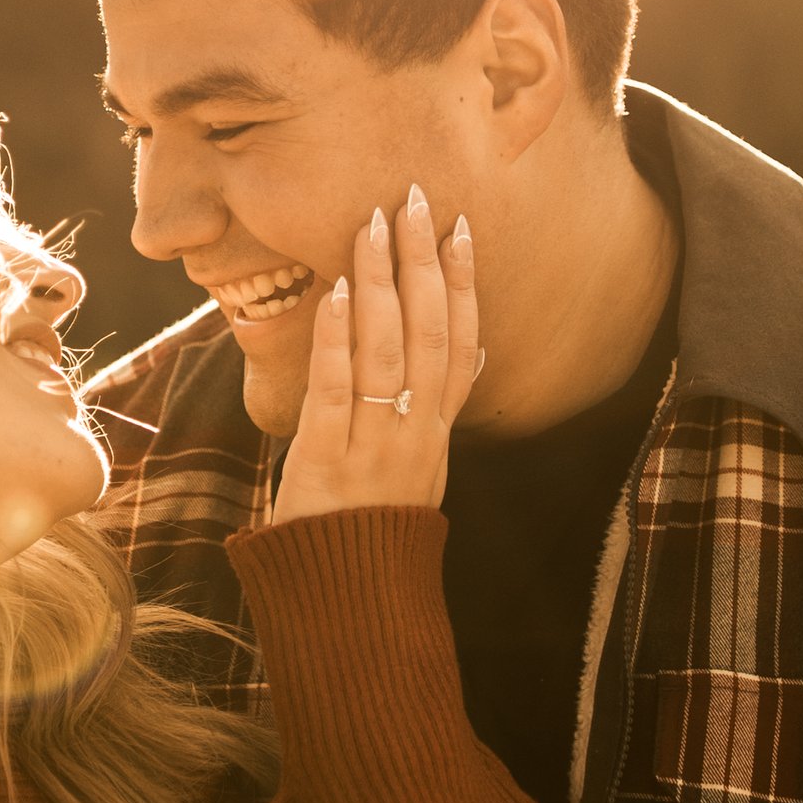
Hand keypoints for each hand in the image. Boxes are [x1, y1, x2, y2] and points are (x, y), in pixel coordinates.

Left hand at [271, 188, 479, 521]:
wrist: (345, 602)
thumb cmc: (374, 528)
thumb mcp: (421, 468)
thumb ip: (440, 409)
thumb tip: (474, 350)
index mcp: (438, 434)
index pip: (462, 345)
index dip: (464, 285)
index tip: (461, 229)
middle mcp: (417, 435)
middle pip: (429, 334)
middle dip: (423, 262)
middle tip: (415, 200)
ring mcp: (375, 447)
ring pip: (388, 350)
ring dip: (381, 281)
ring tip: (373, 225)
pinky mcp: (328, 460)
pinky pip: (338, 388)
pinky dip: (339, 336)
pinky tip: (338, 290)